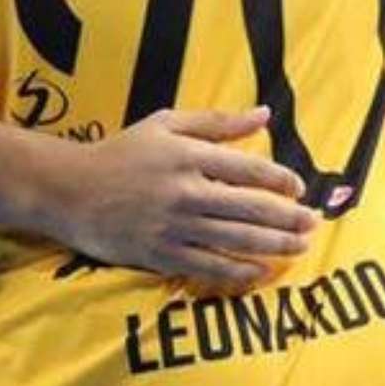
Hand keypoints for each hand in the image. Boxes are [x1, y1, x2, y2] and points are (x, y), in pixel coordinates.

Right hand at [32, 106, 316, 289]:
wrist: (71, 190)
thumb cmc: (121, 153)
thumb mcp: (164, 124)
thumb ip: (216, 121)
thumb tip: (264, 114)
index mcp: (186, 154)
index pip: (246, 169)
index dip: (280, 180)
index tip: (298, 188)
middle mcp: (184, 192)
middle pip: (250, 208)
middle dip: (288, 218)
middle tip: (313, 223)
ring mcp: (174, 227)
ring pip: (237, 239)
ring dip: (275, 245)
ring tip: (299, 246)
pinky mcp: (163, 255)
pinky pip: (211, 267)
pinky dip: (241, 271)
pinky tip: (262, 271)